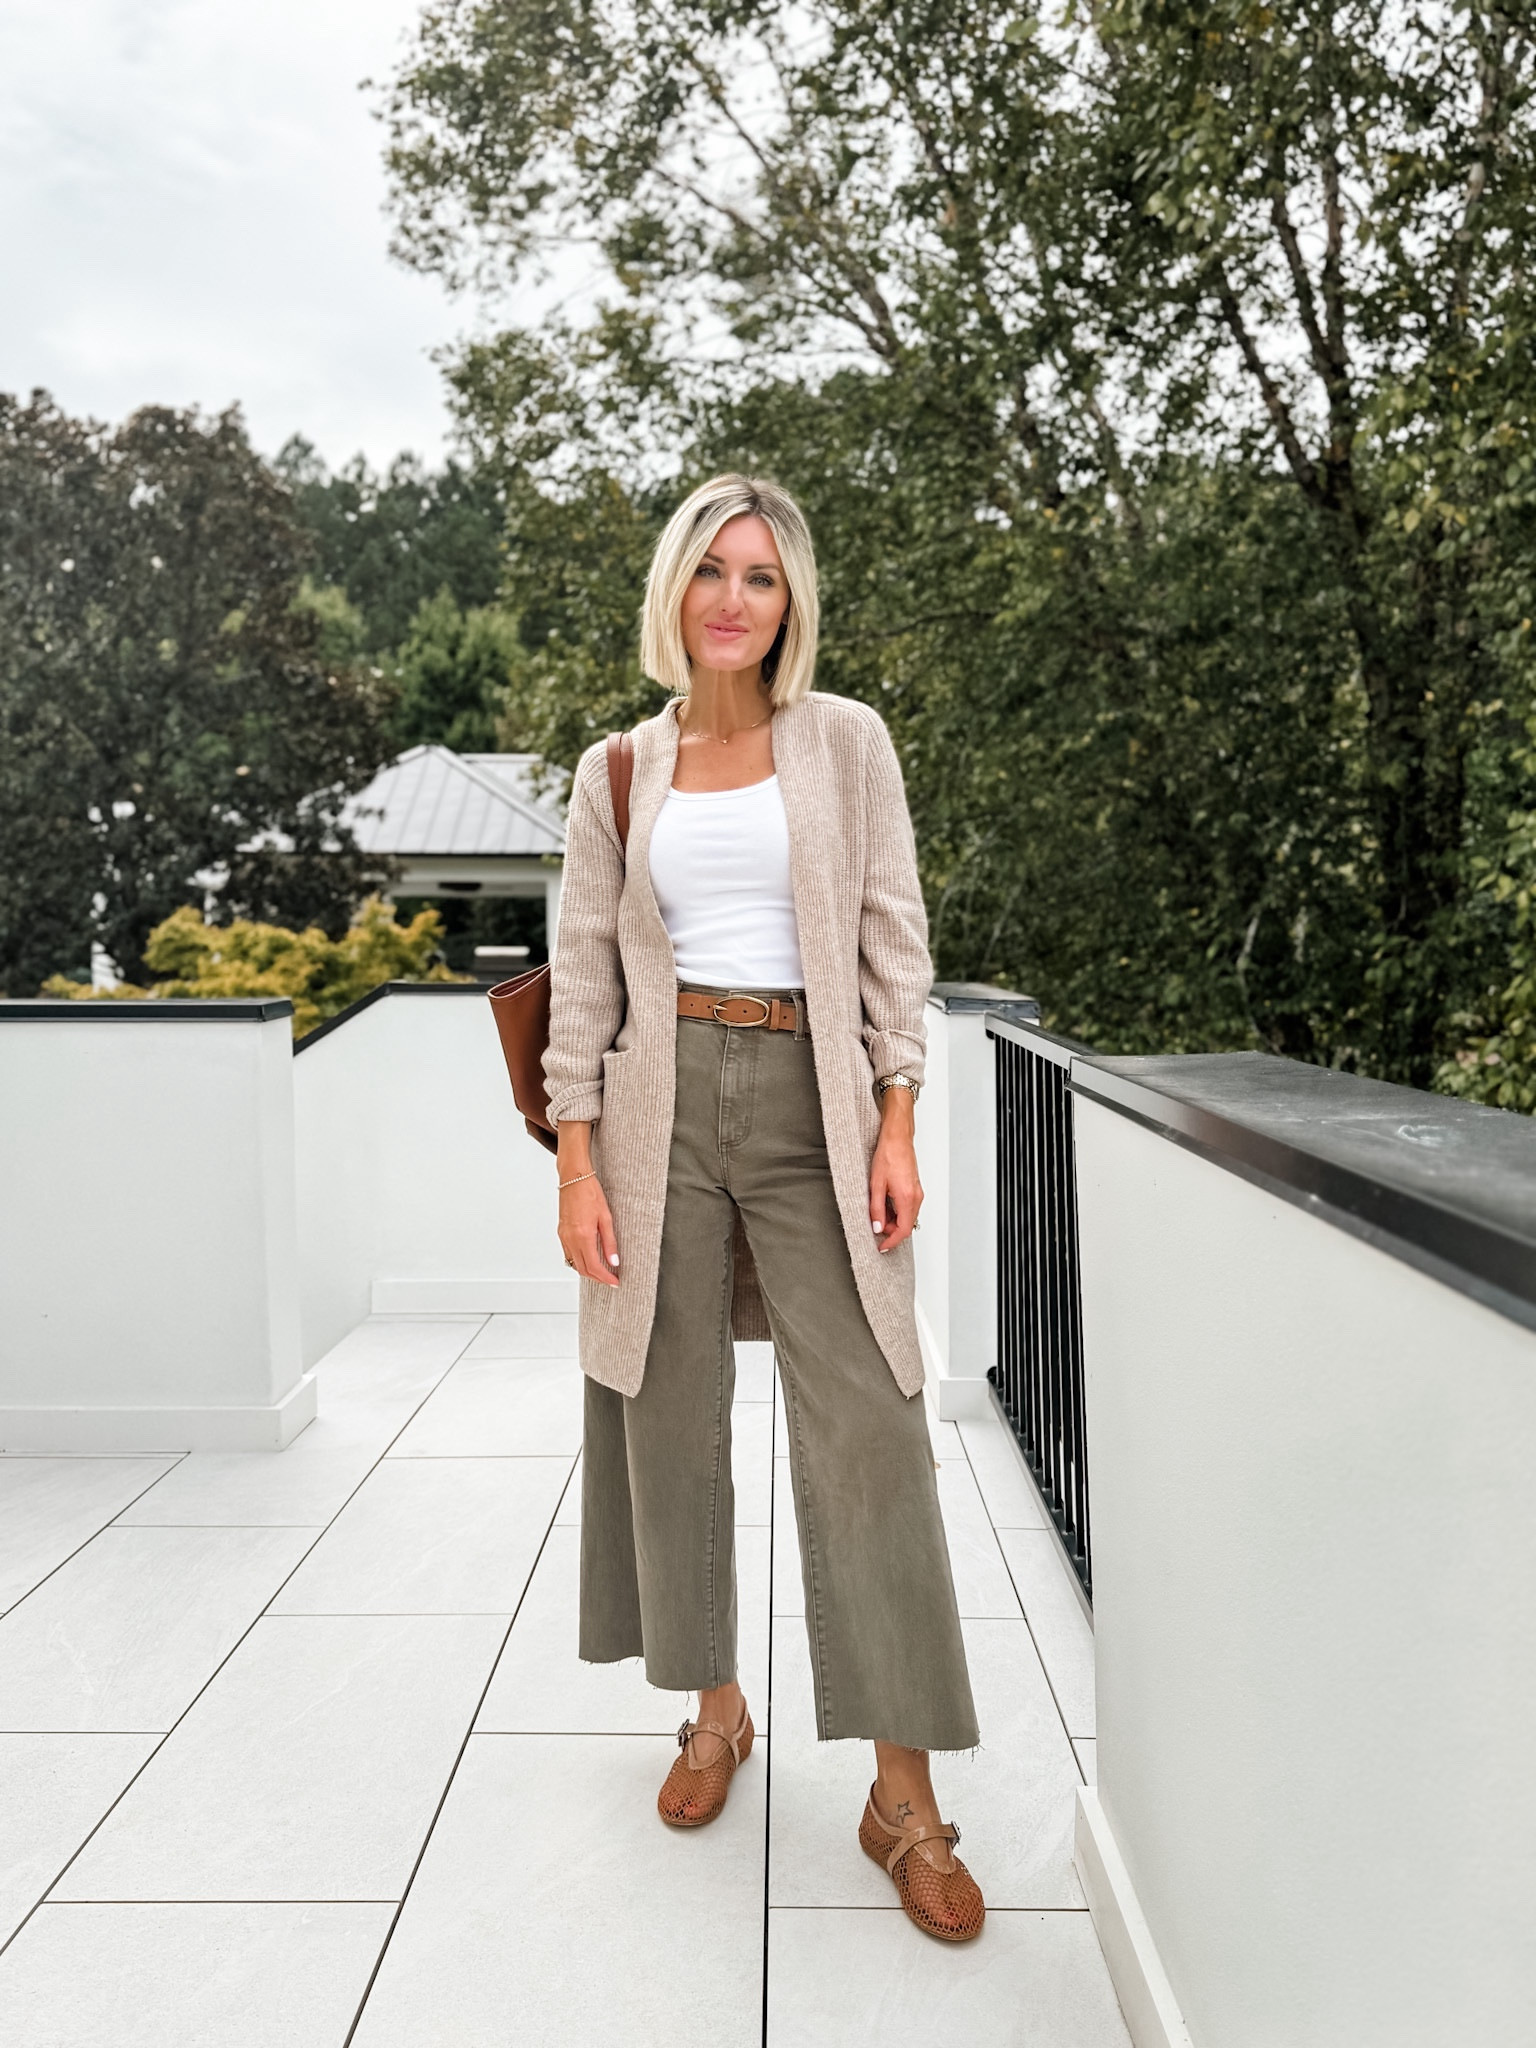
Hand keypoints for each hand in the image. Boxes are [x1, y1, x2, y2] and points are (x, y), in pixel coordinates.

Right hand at [556, 1124, 619, 1285]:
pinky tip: (589, 1258)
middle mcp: (570, 1239)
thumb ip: (610, 1242)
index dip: (605, 1278)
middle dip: (597, 1278)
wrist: (574, 1178)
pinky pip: (568, 1254)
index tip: (615, 1282)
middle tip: (611, 1279)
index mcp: (583, 1236)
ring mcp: (563, 1236)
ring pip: (574, 1264)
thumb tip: (614, 1261)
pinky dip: (579, 1261)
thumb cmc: (590, 1192)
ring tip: (602, 1271)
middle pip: (582, 1269)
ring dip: (588, 1271)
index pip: (594, 1267)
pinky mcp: (561, 1233)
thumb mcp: (606, 1218)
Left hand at [869, 1090, 921, 1253]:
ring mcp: (917, 1192)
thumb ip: (876, 1209)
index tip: (882, 1246)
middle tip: (874, 1223)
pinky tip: (884, 1201)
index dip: (891, 1241)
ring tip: (876, 1209)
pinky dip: (896, 1210)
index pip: (903, 1230)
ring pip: (907, 1216)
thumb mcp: (875, 1185)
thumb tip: (877, 1227)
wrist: (897, 1138)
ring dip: (892, 1219)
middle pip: (906, 1225)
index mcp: (907, 1198)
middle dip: (890, 1229)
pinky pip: (908, 1206)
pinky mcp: (915, 1188)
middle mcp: (916, 1197)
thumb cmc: (887, 1155)